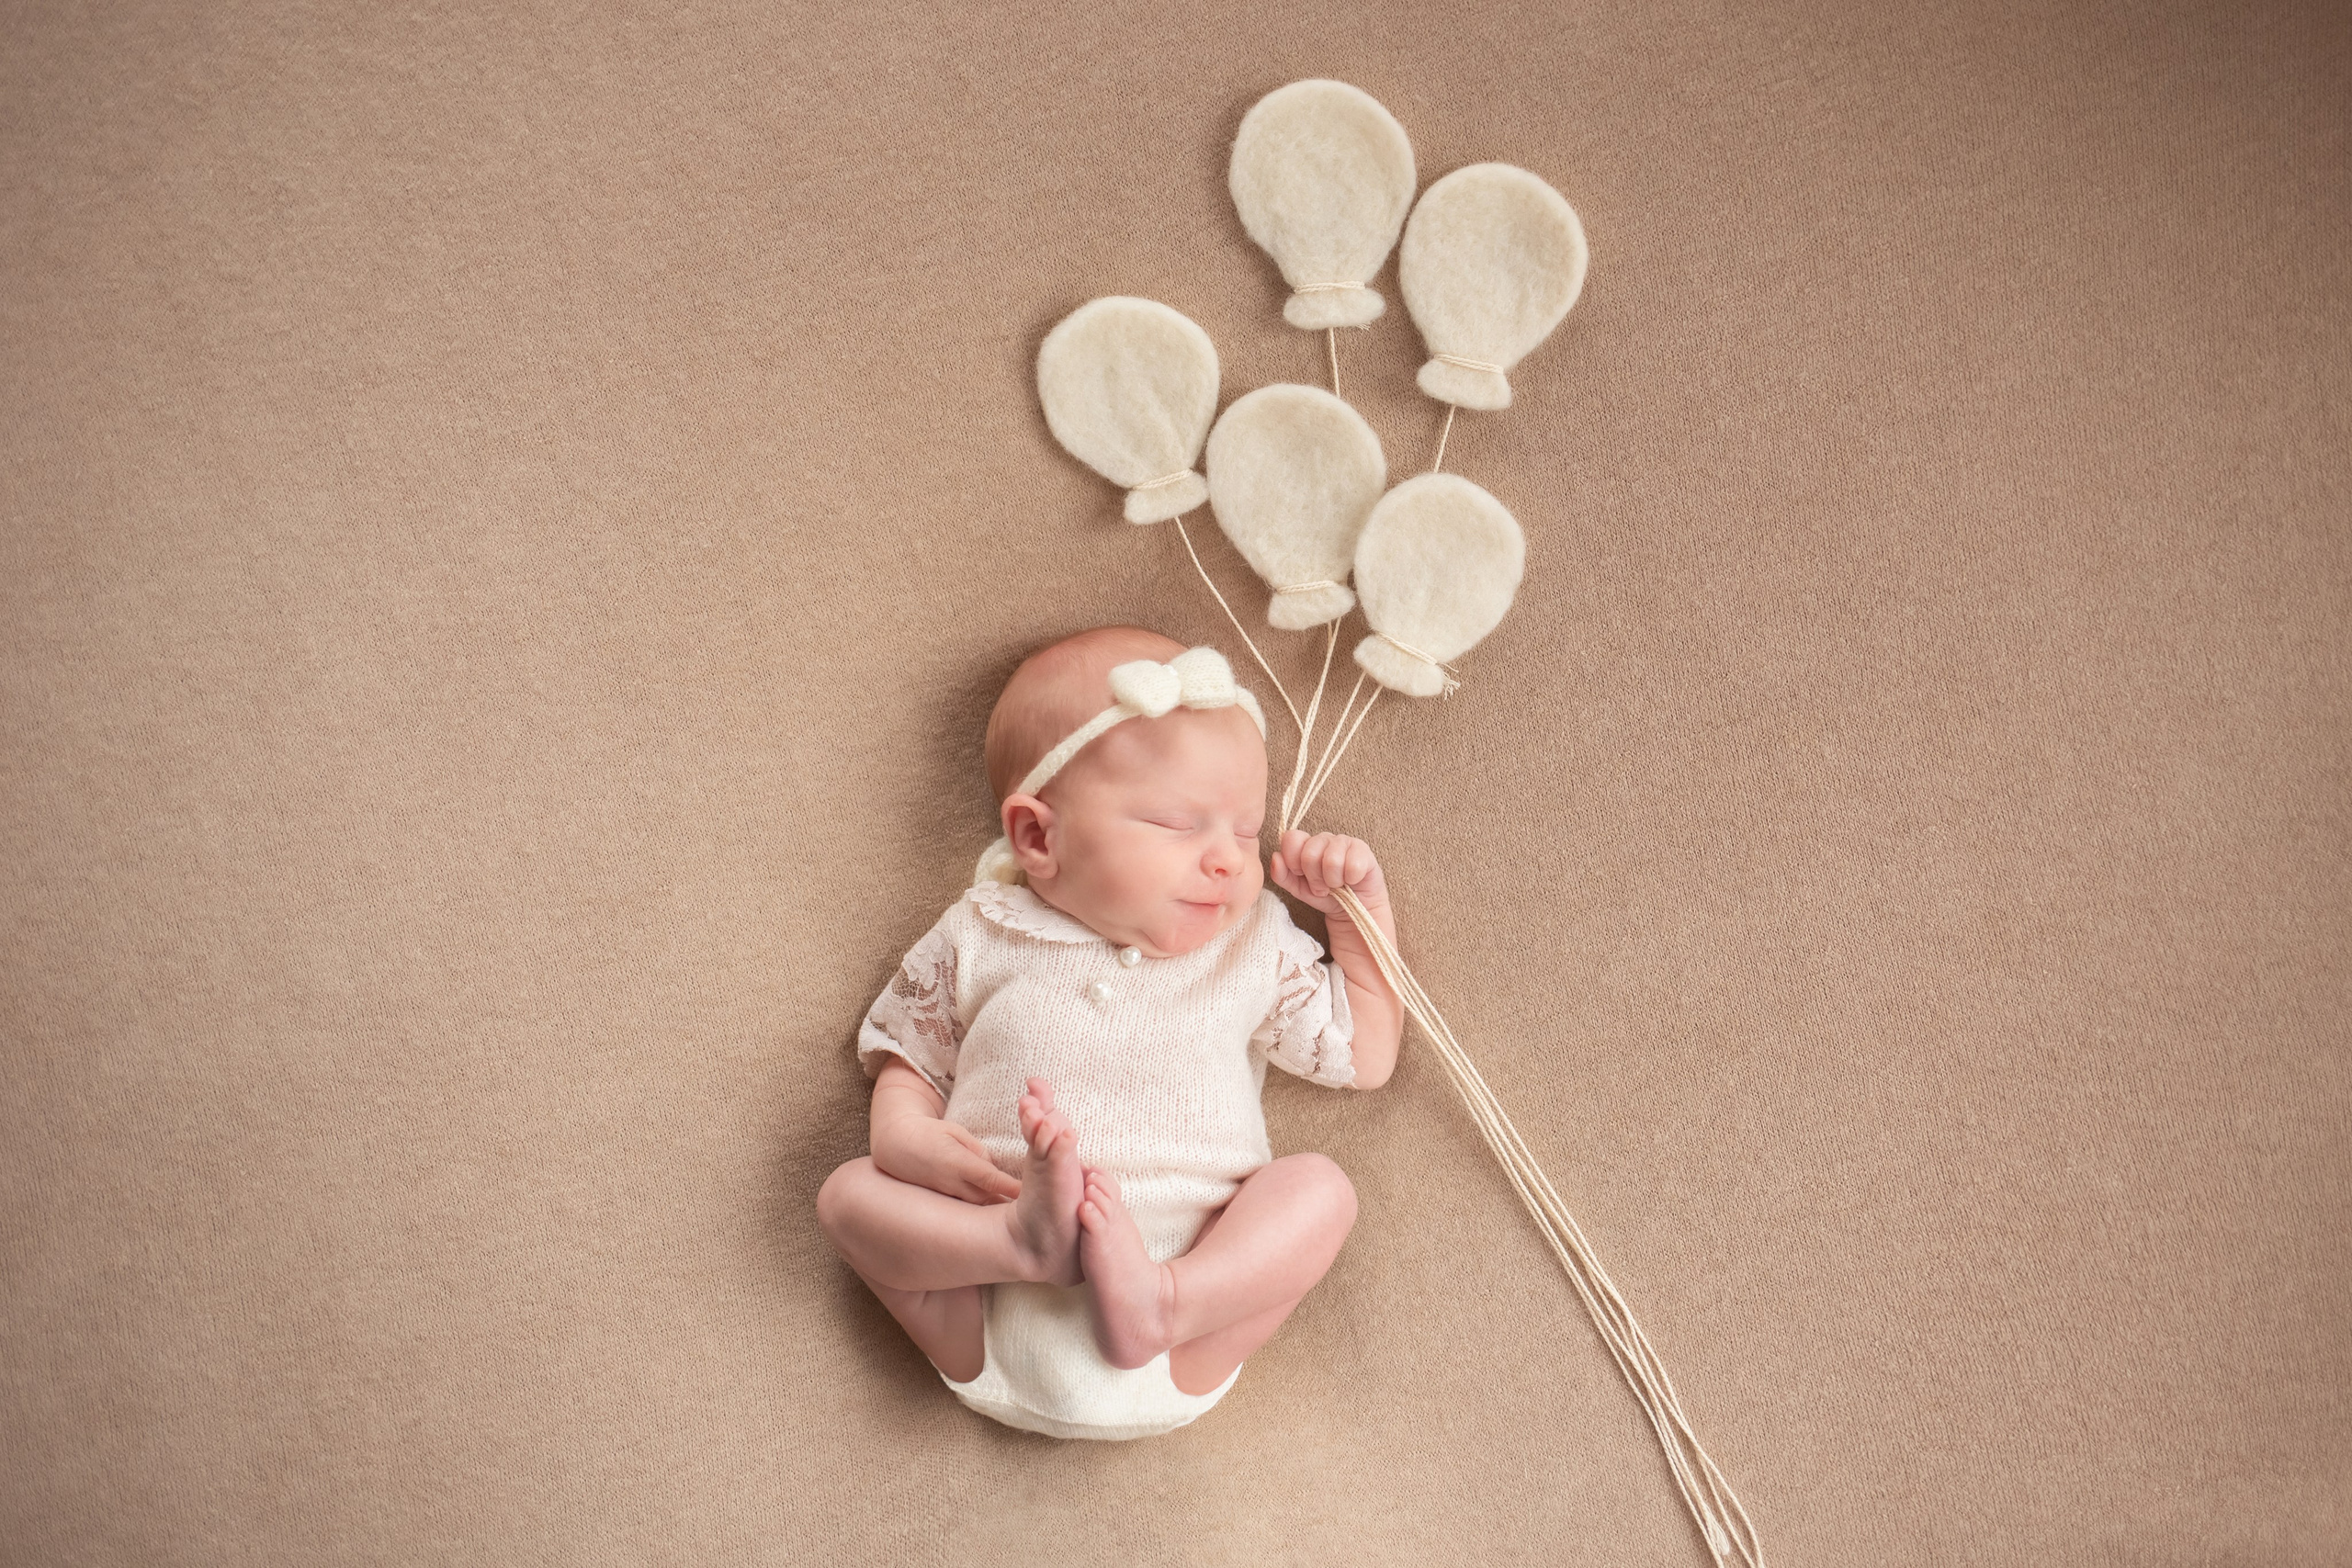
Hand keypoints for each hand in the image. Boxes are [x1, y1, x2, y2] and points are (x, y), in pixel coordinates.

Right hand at [872, 1112, 1022, 1204]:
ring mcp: (947, 1196)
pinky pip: (967, 1210)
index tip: (1030, 1193)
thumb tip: (993, 1167)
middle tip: (1035, 1210)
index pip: (991, 1178)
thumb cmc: (930, 1134)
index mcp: (958, 1163)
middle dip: (1010, 1205)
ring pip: (979, 1208)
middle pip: (989, 1199)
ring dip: (997, 1212)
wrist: (896, 1146)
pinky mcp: (943, 1203)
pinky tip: (996, 1221)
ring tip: (1021, 1217)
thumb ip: (977, 1150)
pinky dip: (981, 1214)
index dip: (1010, 1188)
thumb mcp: (955, 1132)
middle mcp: (953, 1184)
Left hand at [1270, 829, 1388, 920]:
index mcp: (1306, 843)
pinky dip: (1350, 879)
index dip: (1293, 861)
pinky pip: (1352, 865)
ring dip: (1333, 881)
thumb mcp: (1297, 889)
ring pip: (1331, 860)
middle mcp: (1324, 838)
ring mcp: (1344, 841)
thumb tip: (1276, 857)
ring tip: (1336, 885)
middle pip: (1310, 854)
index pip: (1291, 838)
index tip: (1301, 875)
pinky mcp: (1363, 850)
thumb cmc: (1324, 895)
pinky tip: (1352, 881)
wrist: (1351, 909)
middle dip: (1315, 878)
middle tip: (1322, 886)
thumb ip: (1282, 875)